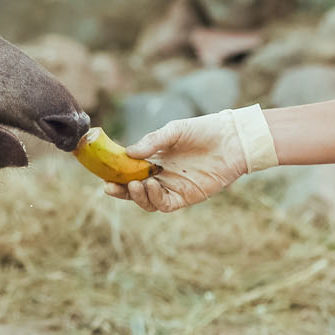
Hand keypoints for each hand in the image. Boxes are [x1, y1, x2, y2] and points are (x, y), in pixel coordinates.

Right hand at [101, 112, 249, 212]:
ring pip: (148, 200)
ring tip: (135, 183)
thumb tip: (128, 152)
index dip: (116, 174)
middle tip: (109, 186)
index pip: (130, 171)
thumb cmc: (204, 130)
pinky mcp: (187, 196)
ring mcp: (174, 187)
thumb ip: (152, 141)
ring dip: (137, 196)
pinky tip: (150, 185)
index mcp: (156, 159)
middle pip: (135, 189)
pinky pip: (165, 203)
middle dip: (121, 191)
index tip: (102, 174)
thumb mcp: (174, 131)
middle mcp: (162, 176)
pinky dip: (154, 198)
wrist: (233, 139)